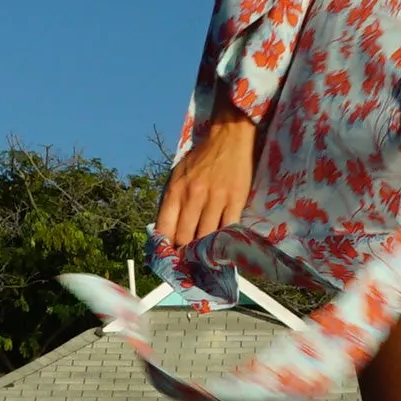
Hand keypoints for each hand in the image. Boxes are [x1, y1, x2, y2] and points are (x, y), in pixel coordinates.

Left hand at [156, 111, 257, 247]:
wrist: (229, 138)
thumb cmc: (202, 158)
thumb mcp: (178, 175)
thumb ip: (173, 201)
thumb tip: (167, 231)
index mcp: (176, 190)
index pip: (165, 228)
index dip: (166, 248)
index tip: (169, 257)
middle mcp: (193, 196)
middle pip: (185, 237)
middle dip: (185, 253)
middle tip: (188, 262)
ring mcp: (216, 198)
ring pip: (206, 236)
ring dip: (204, 251)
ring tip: (204, 260)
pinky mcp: (235, 199)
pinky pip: (228, 227)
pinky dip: (224, 241)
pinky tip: (222, 248)